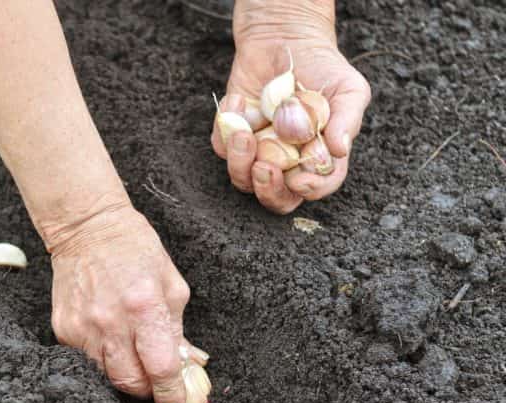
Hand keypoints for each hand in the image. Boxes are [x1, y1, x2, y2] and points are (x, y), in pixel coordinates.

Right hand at [48, 203, 209, 402]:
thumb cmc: (135, 250)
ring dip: (124, 374)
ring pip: (106, 376)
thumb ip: (178, 329)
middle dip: (147, 389)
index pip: (161, 367)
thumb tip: (189, 365)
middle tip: (156, 382)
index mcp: (144, 307)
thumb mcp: (171, 285)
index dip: (171, 393)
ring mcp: (82, 327)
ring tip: (132, 356)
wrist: (86, 229)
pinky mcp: (63, 329)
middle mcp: (110, 321)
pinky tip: (109, 339)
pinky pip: (85, 361)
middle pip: (129, 382)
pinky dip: (102, 359)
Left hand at [211, 1, 370, 213]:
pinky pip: (220, 146)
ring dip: (240, 162)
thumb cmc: (324, 68)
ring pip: (242, 178)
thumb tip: (340, 150)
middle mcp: (287, 162)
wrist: (286, 39)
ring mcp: (258, 152)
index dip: (310, 189)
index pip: (318, 186)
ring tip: (244, 134)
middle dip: (268, 190)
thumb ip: (347, 120)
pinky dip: (225, 128)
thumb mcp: (348, 89)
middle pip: (275, 197)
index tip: (300, 180)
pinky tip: (239, 100)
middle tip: (265, 168)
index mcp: (318, 158)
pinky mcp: (232, 136)